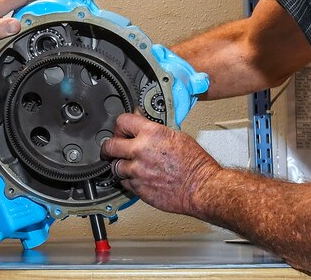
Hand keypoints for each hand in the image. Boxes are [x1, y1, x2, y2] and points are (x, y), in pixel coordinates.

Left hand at [101, 113, 221, 217]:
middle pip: (109, 146)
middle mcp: (140, 151)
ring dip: (119, 165)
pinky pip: (125, 183)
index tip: (120, 130)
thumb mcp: (177, 136)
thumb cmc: (195, 164)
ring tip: (126, 165)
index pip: (122, 121)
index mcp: (151, 133)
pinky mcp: (139, 189)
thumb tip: (143, 126)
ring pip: (115, 167)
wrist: (202, 188)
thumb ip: (155, 131)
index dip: (120, 125)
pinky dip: (129, 181)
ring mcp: (138, 171)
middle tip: (110, 149)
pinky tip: (137, 178)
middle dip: (108, 147)